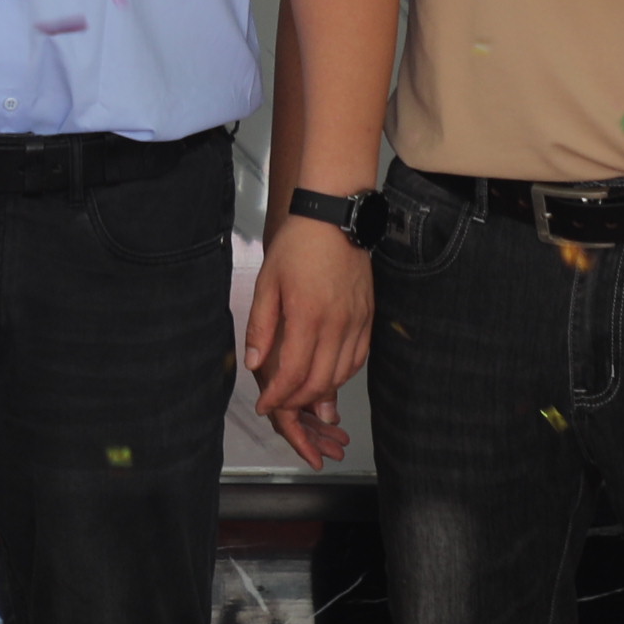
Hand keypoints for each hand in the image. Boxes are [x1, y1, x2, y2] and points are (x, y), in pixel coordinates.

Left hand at [245, 215, 369, 465]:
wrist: (334, 218)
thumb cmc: (296, 246)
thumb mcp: (268, 282)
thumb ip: (261, 327)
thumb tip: (255, 364)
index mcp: (307, 316)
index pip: (294, 373)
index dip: (278, 397)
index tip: (264, 405)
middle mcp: (337, 325)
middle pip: (320, 382)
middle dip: (297, 401)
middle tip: (280, 404)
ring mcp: (356, 322)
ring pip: (342, 374)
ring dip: (320, 391)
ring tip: (300, 393)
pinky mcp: (368, 317)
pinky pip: (358, 358)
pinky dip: (342, 374)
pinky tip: (327, 374)